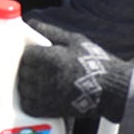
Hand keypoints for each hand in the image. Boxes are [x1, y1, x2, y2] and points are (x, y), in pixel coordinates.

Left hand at [16, 19, 133, 121]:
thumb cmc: (95, 63)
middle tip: (38, 67)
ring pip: (23, 88)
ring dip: (27, 84)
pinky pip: (28, 105)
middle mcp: (44, 77)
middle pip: (22, 71)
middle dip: (27, 68)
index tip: (35, 54)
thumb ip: (51, 32)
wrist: (111, 90)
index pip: (25, 54)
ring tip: (40, 80)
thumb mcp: (76, 40)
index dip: (29, 54)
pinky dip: (30, 100)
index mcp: (50, 58)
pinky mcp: (49, 110)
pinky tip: (40, 94)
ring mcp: (45, 95)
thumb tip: (32, 23)